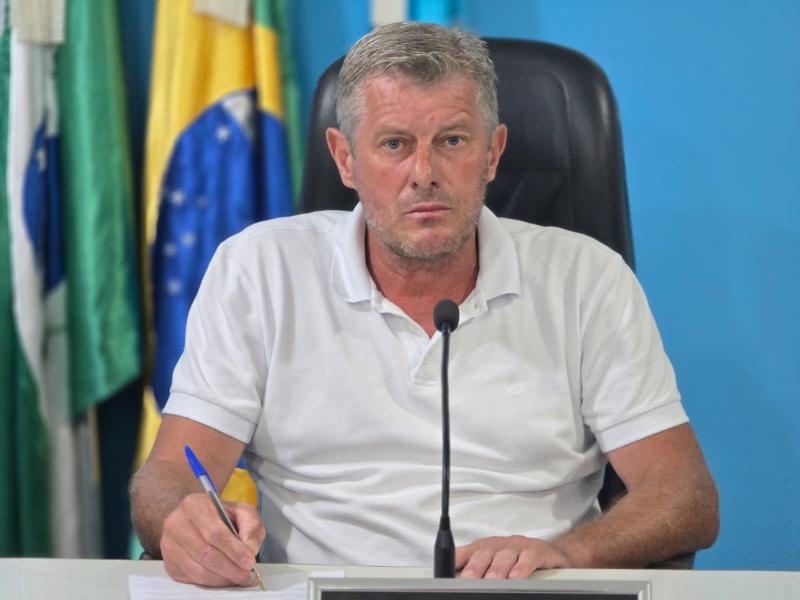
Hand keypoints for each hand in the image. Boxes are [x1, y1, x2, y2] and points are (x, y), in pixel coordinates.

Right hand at [160, 493, 265, 586]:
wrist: (196, 520)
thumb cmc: (220, 515)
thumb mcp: (241, 511)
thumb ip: (251, 526)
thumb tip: (250, 550)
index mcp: (194, 504)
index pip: (214, 531)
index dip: (233, 549)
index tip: (248, 561)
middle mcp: (176, 524)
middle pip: (205, 553)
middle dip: (230, 568)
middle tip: (247, 575)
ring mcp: (169, 545)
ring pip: (198, 570)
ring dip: (222, 578)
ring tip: (239, 578)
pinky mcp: (169, 564)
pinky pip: (192, 579)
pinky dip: (212, 583)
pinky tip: (225, 578)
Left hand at [456, 535, 571, 578]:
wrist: (551, 554)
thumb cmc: (517, 561)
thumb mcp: (494, 566)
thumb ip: (477, 572)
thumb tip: (459, 583)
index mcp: (483, 549)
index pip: (465, 553)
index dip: (455, 562)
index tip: (448, 575)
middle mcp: (498, 545)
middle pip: (483, 554)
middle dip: (474, 568)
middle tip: (467, 580)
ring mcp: (517, 546)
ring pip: (504, 557)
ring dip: (497, 570)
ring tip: (491, 582)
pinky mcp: (536, 550)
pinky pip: (528, 557)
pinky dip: (521, 568)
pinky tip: (517, 577)